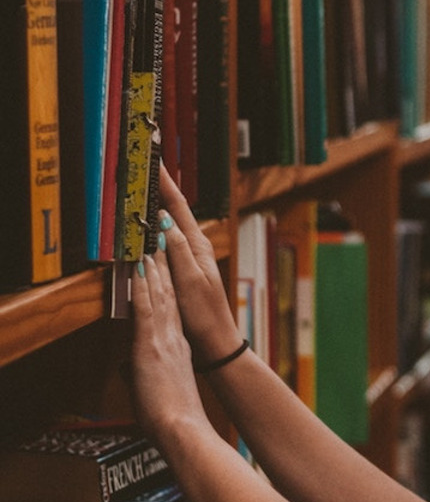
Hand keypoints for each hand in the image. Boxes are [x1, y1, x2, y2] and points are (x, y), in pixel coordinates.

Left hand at [130, 250, 208, 438]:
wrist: (182, 428)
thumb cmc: (174, 418)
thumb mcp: (159, 390)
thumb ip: (145, 375)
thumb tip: (130, 371)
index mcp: (178, 350)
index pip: (171, 311)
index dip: (167, 288)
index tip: (163, 267)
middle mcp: (174, 339)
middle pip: (169, 297)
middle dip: (163, 269)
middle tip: (160, 244)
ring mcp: (163, 339)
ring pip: (160, 296)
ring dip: (155, 269)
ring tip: (152, 245)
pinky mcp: (151, 344)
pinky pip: (147, 308)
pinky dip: (145, 286)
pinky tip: (142, 268)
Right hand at [156, 165, 241, 362]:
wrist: (216, 341)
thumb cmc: (204, 314)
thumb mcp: (189, 281)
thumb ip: (177, 251)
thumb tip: (164, 222)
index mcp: (198, 245)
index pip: (178, 207)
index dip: (165, 182)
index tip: (154, 160)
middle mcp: (195, 247)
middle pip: (174, 209)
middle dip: (159, 185)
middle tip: (144, 164)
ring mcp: (190, 257)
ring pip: (169, 223)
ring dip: (157, 204)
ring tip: (142, 184)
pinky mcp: (183, 268)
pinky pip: (166, 240)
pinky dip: (155, 226)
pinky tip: (147, 224)